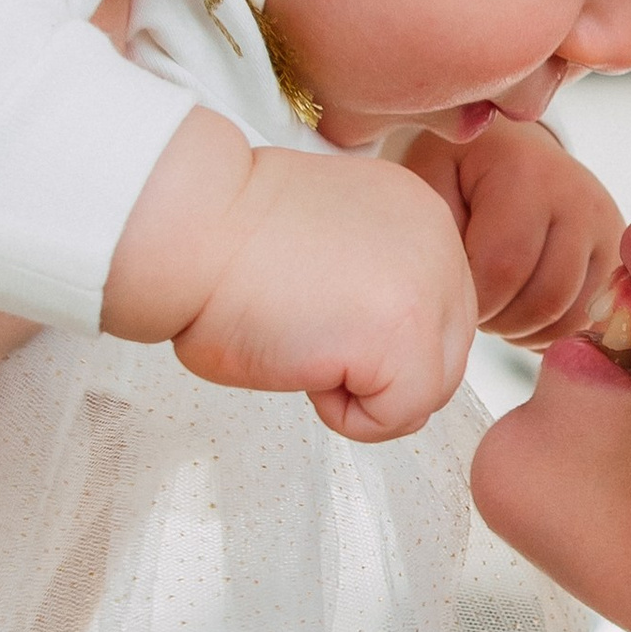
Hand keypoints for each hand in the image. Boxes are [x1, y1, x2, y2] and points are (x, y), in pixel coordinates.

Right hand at [107, 114, 474, 442]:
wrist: (188, 229)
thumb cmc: (224, 243)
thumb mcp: (328, 246)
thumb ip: (374, 282)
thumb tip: (384, 346)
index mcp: (418, 213)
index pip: (435, 314)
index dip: (373, 340)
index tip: (315, 313)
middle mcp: (439, 241)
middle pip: (442, 356)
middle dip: (378, 372)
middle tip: (306, 333)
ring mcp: (430, 289)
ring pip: (426, 392)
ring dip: (360, 391)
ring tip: (302, 342)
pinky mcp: (407, 338)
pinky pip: (396, 418)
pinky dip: (344, 415)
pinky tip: (302, 361)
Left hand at [402, 117, 624, 347]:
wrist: (513, 149)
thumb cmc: (462, 171)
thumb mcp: (431, 180)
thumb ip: (438, 231)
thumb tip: (459, 290)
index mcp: (526, 173)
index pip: (502, 270)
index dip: (473, 302)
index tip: (455, 294)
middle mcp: (579, 197)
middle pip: (544, 300)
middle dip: (500, 322)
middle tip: (476, 309)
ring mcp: (608, 227)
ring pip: (570, 317)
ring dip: (525, 330)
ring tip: (499, 308)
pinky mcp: (618, 255)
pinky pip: (589, 319)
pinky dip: (551, 330)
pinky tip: (525, 312)